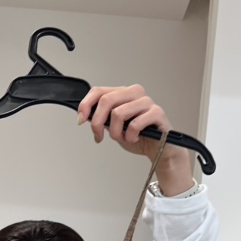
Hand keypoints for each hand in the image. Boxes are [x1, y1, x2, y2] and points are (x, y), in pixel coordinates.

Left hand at [77, 85, 193, 195]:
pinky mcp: (157, 113)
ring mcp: (146, 102)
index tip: (81, 120)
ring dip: (115, 133)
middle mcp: (134, 93)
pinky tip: (135, 138)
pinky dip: (130, 136)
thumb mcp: (114, 127)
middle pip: (106, 100)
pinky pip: (134, 124)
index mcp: (123, 93)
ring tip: (122, 138)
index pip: (99, 91)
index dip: (86, 105)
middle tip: (99, 137)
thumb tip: (85, 116)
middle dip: (97, 122)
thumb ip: (102, 119)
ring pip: (118, 113)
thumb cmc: (139, 137)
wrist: (159, 149)